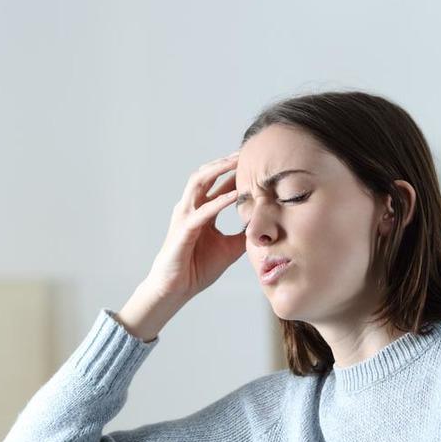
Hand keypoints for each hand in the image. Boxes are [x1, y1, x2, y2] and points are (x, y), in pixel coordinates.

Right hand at [145, 150, 244, 301]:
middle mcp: (191, 209)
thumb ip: (243, 235)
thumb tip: (265, 228)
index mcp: (201, 211)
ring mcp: (184, 217)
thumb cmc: (197, 269)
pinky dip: (219, 201)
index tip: (255, 162)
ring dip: (218, 171)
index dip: (234, 172)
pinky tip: (235, 195)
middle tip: (246, 152)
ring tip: (237, 162)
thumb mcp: (229, 249)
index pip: (217, 184)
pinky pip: (202, 211)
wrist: (175, 289)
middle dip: (225, 162)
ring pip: (198, 183)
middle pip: (206, 175)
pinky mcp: (183, 230)